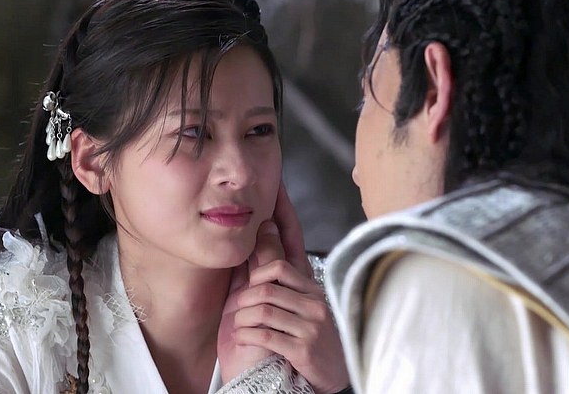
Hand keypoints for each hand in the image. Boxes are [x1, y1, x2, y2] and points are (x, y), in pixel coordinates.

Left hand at [230, 184, 349, 392]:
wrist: (331, 380)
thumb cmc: (309, 341)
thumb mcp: (295, 304)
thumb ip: (278, 271)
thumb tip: (264, 231)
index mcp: (311, 286)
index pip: (290, 246)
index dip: (281, 218)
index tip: (273, 194)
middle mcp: (315, 299)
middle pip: (267, 278)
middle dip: (245, 293)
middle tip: (238, 307)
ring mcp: (311, 323)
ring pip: (262, 305)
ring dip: (242, 317)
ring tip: (239, 326)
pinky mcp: (304, 347)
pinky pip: (265, 332)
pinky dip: (248, 335)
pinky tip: (244, 339)